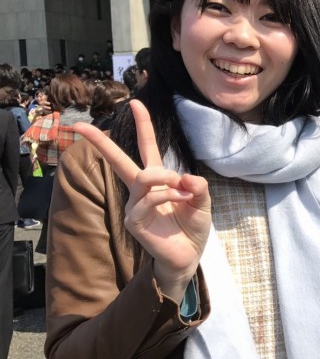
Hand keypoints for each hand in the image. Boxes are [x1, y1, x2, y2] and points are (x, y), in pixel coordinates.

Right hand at [73, 100, 210, 301]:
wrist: (189, 255)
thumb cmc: (192, 227)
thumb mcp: (202, 201)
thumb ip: (197, 186)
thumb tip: (185, 176)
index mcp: (157, 179)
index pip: (146, 148)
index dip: (142, 125)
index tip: (136, 103)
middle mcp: (141, 190)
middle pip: (117, 160)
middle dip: (98, 141)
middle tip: (78, 125)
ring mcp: (134, 205)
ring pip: (145, 177)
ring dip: (168, 179)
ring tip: (183, 192)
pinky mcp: (133, 220)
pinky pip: (149, 198)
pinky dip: (168, 195)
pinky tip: (179, 202)